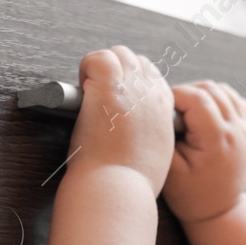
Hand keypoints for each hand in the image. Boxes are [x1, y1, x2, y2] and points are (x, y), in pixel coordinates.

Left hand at [69, 46, 174, 192]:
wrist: (116, 190)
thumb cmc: (128, 182)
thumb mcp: (155, 155)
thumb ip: (151, 133)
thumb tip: (136, 129)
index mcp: (163, 109)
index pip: (151, 75)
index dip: (130, 82)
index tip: (116, 97)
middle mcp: (151, 95)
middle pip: (135, 60)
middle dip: (115, 71)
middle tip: (98, 94)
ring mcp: (131, 89)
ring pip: (118, 54)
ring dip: (101, 68)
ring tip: (89, 92)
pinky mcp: (108, 88)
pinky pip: (98, 58)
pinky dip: (86, 67)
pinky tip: (81, 89)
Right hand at [165, 81, 245, 225]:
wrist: (219, 212)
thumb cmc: (189, 194)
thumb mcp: (169, 171)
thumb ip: (165, 138)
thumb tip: (163, 109)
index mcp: (217, 141)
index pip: (196, 98)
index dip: (174, 96)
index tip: (162, 109)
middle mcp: (237, 132)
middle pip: (210, 90)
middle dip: (187, 94)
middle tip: (173, 113)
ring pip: (224, 91)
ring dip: (202, 94)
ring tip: (187, 114)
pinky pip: (236, 101)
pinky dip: (219, 100)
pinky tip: (206, 115)